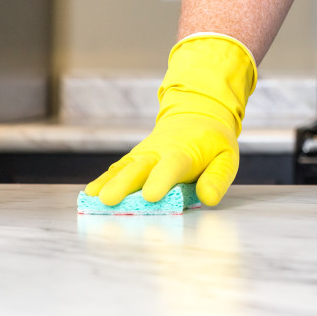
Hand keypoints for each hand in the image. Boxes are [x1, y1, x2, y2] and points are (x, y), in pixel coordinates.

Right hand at [84, 33, 256, 206]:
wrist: (196, 116)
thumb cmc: (212, 143)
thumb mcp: (226, 158)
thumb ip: (217, 178)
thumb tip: (209, 198)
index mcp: (184, 153)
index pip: (171, 167)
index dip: (161, 180)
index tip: (151, 196)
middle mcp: (159, 153)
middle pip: (139, 168)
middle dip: (124, 184)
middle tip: (110, 200)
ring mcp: (143, 155)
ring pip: (124, 168)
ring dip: (108, 183)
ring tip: (93, 199)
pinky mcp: (134, 159)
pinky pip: (117, 169)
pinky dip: (103, 179)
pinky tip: (90, 194)